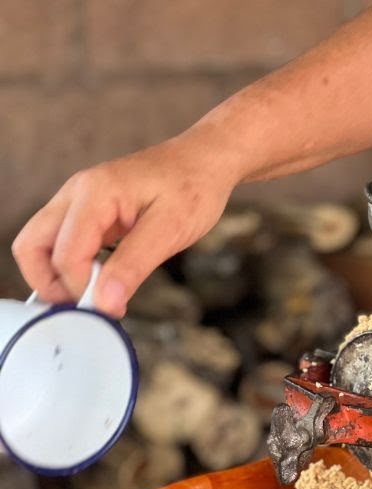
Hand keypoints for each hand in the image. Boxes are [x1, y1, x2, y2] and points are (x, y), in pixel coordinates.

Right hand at [11, 132, 241, 317]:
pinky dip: (72, 265)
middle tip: (87, 306)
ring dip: (58, 275)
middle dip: (51, 283)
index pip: (65, 253)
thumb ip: (134, 266)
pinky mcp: (87, 211)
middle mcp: (76, 193)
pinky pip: (62, 242)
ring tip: (95, 295)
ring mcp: (77, 200)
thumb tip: (105, 301)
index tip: (108, 309)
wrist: (205, 161)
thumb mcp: (171, 230)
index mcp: (94, 192)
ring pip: (41, 244)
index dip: (81, 287)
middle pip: (32, 246)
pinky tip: (101, 278)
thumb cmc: (193, 187)